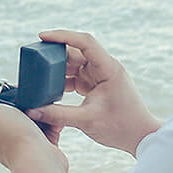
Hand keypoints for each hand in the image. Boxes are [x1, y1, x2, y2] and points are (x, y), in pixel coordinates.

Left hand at [0, 82, 68, 172]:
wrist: (39, 162)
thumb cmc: (12, 136)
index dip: (7, 98)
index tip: (17, 92)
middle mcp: (4, 141)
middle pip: (17, 114)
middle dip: (27, 105)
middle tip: (34, 100)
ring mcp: (23, 146)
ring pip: (34, 121)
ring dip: (41, 114)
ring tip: (45, 110)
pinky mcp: (42, 150)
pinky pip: (49, 131)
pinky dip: (53, 124)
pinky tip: (55, 121)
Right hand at [28, 30, 160, 155]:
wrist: (141, 137)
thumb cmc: (121, 127)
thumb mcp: (86, 120)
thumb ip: (58, 115)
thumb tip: (32, 111)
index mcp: (108, 68)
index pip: (85, 42)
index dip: (62, 36)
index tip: (42, 36)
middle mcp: (105, 67)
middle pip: (76, 51)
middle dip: (55, 54)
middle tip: (33, 59)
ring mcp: (101, 75)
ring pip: (74, 64)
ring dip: (57, 69)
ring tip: (38, 75)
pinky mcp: (97, 84)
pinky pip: (76, 76)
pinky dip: (63, 81)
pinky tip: (50, 89)